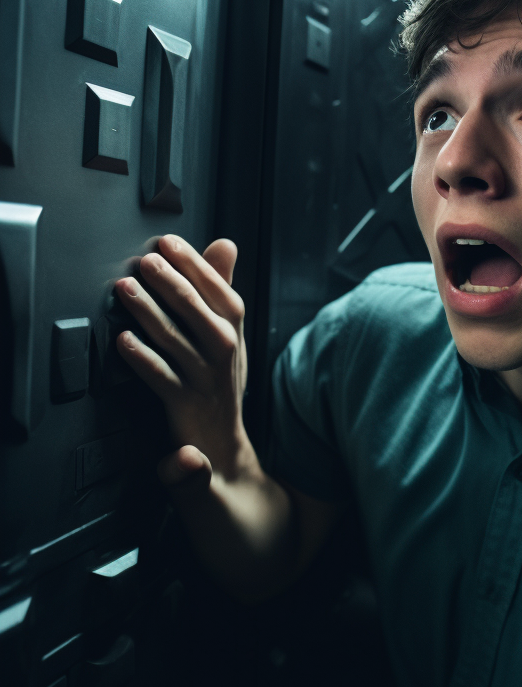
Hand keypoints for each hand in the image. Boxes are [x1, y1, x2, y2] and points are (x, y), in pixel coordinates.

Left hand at [115, 234, 255, 497]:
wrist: (222, 444)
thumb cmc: (219, 379)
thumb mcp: (229, 331)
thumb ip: (221, 286)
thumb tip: (226, 244)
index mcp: (234, 330)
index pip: (219, 289)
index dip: (194, 264)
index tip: (168, 242)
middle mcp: (225, 352)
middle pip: (197, 310)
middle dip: (170, 282)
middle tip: (145, 261)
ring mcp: (205, 378)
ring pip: (176, 339)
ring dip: (149, 312)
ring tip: (124, 290)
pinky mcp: (184, 404)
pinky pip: (162, 378)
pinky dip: (143, 359)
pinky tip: (123, 341)